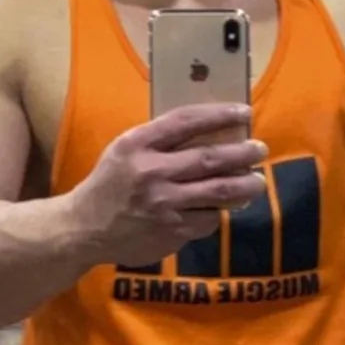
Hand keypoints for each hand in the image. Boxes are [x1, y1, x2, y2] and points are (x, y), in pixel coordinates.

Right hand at [71, 103, 267, 269]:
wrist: (83, 228)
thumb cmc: (110, 184)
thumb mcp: (125, 151)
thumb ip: (159, 140)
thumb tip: (210, 130)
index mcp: (136, 145)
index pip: (185, 121)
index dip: (219, 114)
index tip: (244, 112)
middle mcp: (151, 172)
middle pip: (209, 158)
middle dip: (242, 152)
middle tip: (260, 149)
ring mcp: (163, 204)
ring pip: (218, 192)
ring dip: (245, 185)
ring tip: (257, 182)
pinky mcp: (171, 231)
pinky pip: (208, 219)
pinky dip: (219, 212)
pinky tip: (223, 208)